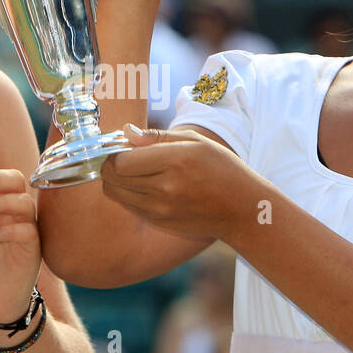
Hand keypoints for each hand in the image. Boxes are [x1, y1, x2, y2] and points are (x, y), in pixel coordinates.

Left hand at [99, 124, 257, 241]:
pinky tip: (146, 185)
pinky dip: (127, 193)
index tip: (124, 146)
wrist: (241, 209)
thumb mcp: (197, 141)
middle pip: (112, 177)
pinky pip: (128, 205)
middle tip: (125, 156)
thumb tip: (126, 131)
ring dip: (117, 180)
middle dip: (111, 164)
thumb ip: (157, 136)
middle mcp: (165, 188)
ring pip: (114, 193)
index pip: (121, 161)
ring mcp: (160, 209)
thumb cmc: (222, 169)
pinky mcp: (159, 221)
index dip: (116, 151)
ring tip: (135, 171)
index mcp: (176, 161)